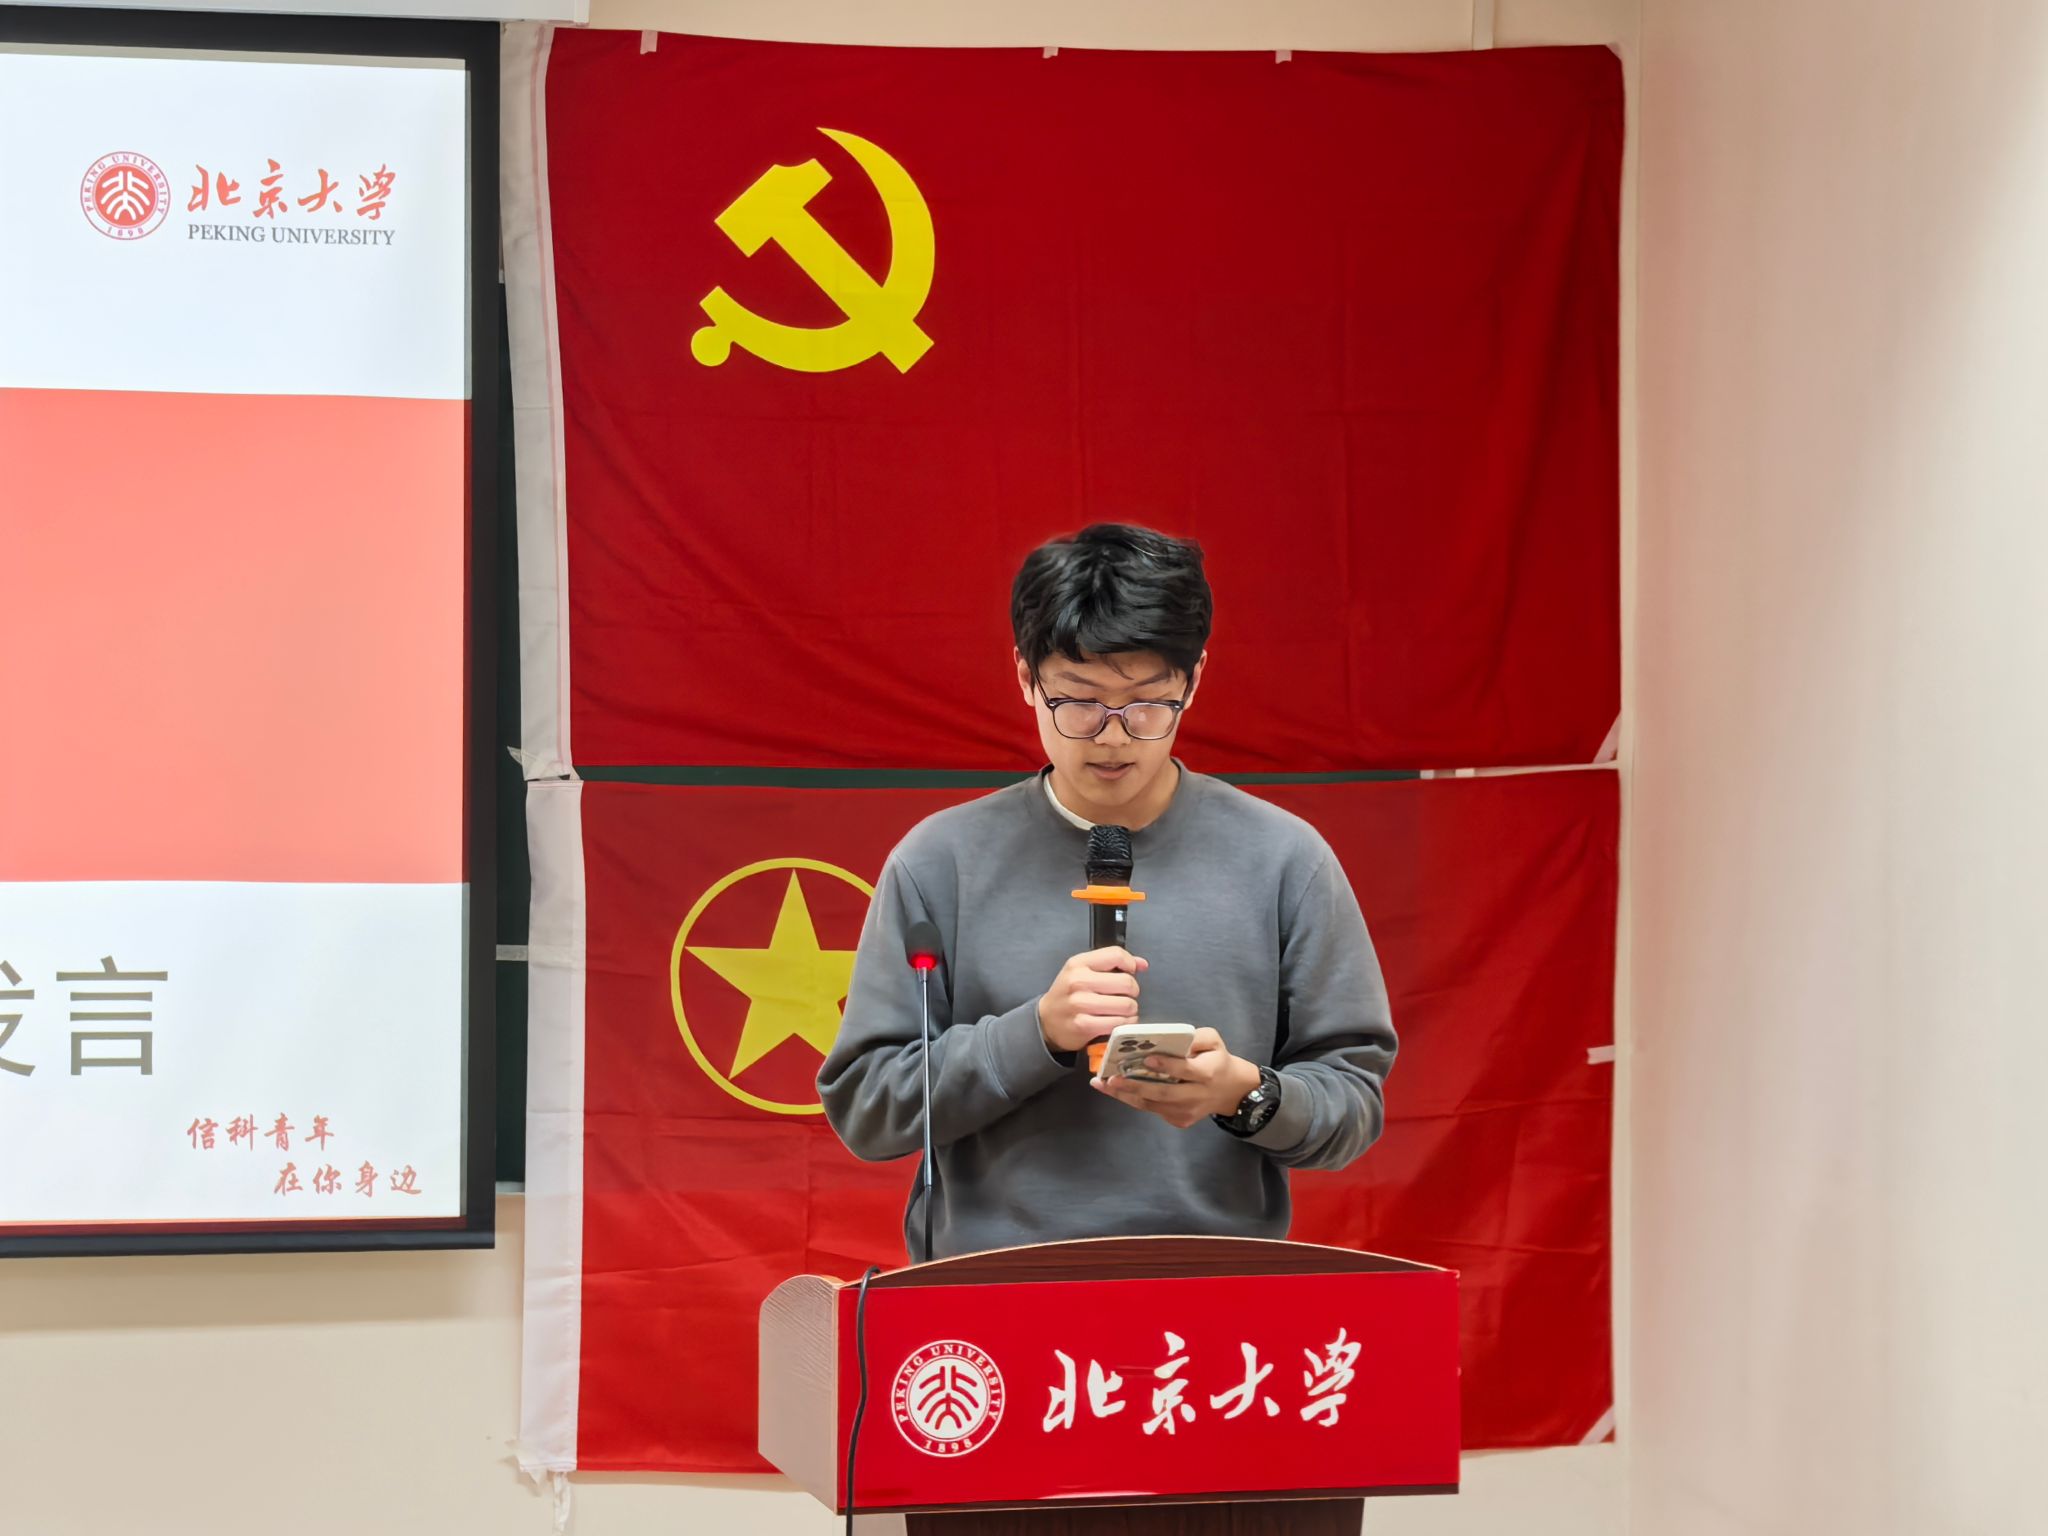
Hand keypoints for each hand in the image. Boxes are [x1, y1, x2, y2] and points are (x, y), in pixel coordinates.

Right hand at [1036, 947, 1148, 1053]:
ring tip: (1121, 1010)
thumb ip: (1112, 963)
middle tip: (1124, 995)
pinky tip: (1118, 1021)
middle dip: (1132, 991)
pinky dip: (1124, 1024)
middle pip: (1127, 982)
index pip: (1116, 955)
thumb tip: (1142, 964)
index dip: (1130, 964)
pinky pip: (1119, 1023)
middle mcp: (1078, 982)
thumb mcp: (1083, 971)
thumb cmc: (1068, 994)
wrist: (1046, 1021)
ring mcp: (1080, 1004)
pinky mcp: (1084, 1025)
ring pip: (1127, 1005)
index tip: (1128, 972)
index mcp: (1078, 964)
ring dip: (1130, 1010)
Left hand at [1091, 1027, 1261, 1128]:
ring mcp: (1186, 1112)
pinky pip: (1153, 1109)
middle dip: (1134, 1086)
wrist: (1231, 1092)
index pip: (1185, 1071)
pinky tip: (1116, 1090)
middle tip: (1111, 1078)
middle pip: (1163, 1093)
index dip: (1166, 1066)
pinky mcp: (1179, 1120)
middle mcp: (1196, 1097)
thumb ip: (1196, 1037)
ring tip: (1102, 1084)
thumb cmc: (1218, 1060)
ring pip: (1152, 1105)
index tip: (1147, 1058)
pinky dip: (1133, 1099)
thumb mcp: (1214, 1041)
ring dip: (1125, 1095)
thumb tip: (1172, 1036)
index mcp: (1207, 1074)